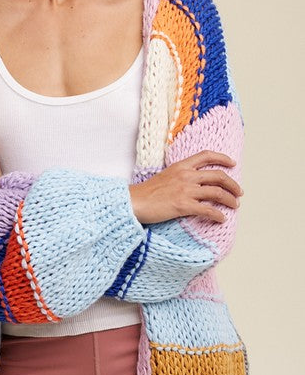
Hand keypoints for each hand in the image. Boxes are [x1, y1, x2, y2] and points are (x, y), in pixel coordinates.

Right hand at [129, 150, 243, 224]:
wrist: (135, 202)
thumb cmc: (147, 192)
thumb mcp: (165, 175)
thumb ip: (180, 175)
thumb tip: (194, 181)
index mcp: (181, 166)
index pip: (206, 155)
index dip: (222, 158)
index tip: (232, 163)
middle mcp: (186, 175)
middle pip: (218, 176)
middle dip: (232, 184)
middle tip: (239, 192)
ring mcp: (186, 190)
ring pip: (217, 192)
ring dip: (230, 200)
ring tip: (235, 205)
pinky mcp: (184, 205)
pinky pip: (208, 210)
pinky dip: (218, 215)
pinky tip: (221, 218)